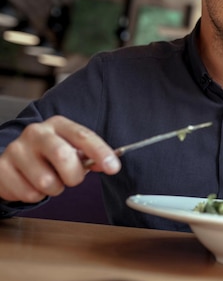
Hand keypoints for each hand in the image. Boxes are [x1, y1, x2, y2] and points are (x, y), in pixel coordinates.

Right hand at [0, 116, 119, 202]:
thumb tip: (109, 164)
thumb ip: (91, 156)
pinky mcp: (1, 168)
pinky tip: (32, 184)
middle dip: (73, 175)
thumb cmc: (49, 155)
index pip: (83, 136)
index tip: (113, 167)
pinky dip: (37, 196)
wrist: (13, 162)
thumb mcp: (72, 149)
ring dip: (54, 189)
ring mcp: (16, 149)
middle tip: (71, 178)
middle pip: (63, 157)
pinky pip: (29, 194)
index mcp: (58, 124)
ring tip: (49, 180)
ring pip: (46, 182)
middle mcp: (36, 132)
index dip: (100, 152)